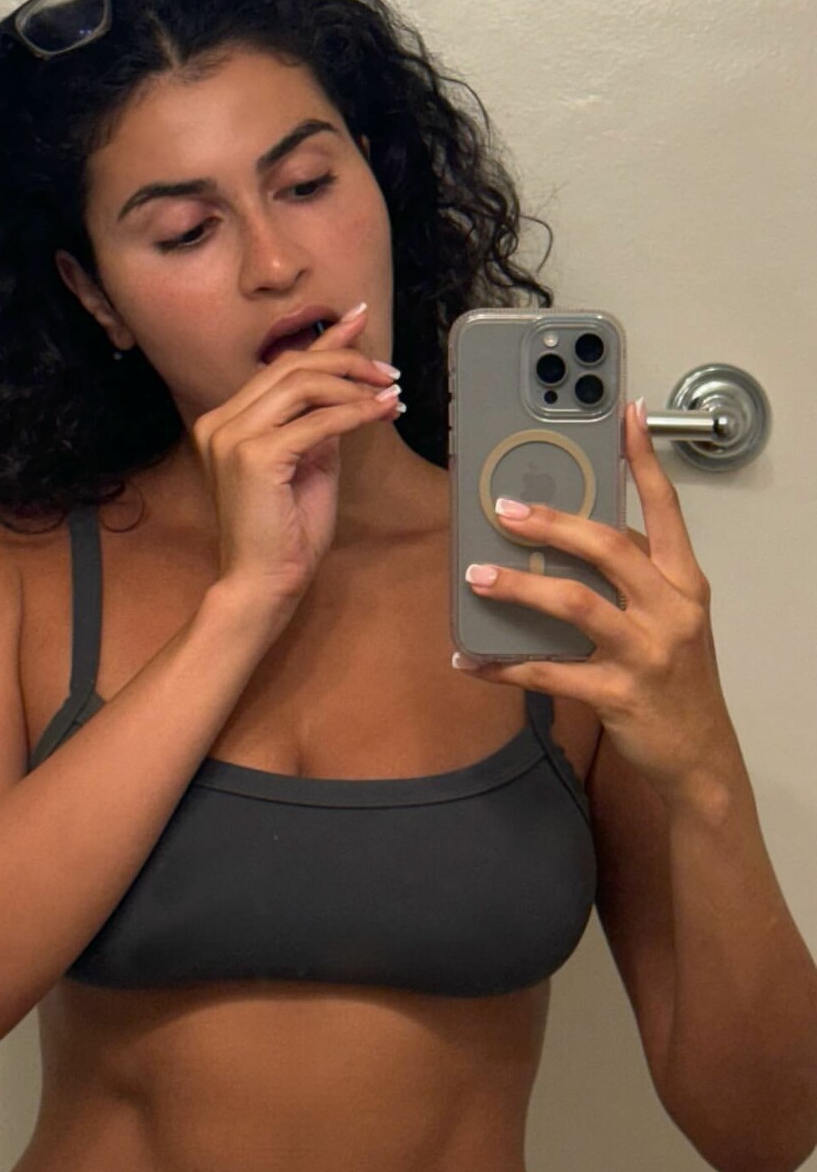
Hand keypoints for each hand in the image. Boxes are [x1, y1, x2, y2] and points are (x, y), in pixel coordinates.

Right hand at [191, 303, 401, 606]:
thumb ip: (318, 425)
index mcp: (225, 422)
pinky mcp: (255, 457)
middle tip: (389, 372)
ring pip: (302, 385)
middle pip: (291, 367)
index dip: (323, 340)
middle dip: (347, 361)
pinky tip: (381, 411)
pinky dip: (354, 412)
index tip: (358, 318)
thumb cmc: (285, 535)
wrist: (263, 584)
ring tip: (390, 393)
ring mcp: (232, 438)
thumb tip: (350, 391)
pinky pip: (316, 421)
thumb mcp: (308, 465)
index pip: (279, 367)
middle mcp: (220, 423)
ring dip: (354, 384)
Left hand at [456, 401, 742, 806]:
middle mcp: (671, 610)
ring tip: (477, 576)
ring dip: (519, 588)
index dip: (644, 461)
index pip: (666, 510)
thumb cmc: (679, 682)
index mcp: (685, 583)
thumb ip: (640, 579)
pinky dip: (504, 667)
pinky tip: (471, 661)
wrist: (699, 755)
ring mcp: (646, 653)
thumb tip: (580, 540)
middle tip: (504, 509)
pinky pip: (549, 675)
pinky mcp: (617, 695)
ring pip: (575, 604)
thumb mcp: (676, 620)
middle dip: (552, 523)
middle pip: (608, 547)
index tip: (624, 415)